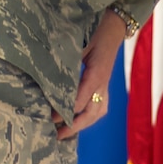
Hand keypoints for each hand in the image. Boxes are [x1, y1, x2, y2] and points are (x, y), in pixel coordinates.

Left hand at [58, 8, 127, 139]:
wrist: (114, 29)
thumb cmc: (94, 34)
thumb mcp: (79, 46)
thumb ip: (67, 63)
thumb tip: (47, 79)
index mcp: (95, 74)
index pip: (82, 99)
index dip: (68, 111)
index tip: (52, 118)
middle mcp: (102, 84)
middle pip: (92, 112)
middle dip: (75, 125)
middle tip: (58, 134)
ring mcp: (105, 86)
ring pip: (98, 112)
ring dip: (84, 124)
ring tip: (67, 133)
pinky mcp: (105, 86)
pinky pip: (101, 106)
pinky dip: (91, 117)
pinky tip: (80, 121)